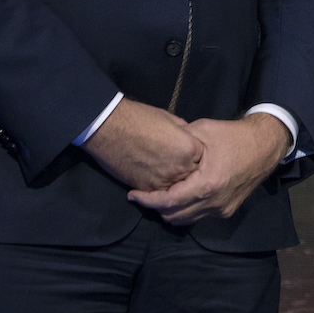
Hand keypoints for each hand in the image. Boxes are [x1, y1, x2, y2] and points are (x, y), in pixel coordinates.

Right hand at [82, 98, 202, 191]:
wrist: (110, 128)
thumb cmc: (141, 119)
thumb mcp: (172, 120)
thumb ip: (186, 134)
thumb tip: (190, 141)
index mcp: (190, 149)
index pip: (202, 159)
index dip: (195, 158)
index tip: (188, 155)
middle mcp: (181, 168)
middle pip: (192, 176)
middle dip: (187, 172)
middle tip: (175, 164)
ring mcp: (164, 181)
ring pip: (177, 188)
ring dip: (174, 183)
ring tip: (165, 172)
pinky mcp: (147, 189)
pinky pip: (160, 193)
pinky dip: (159, 189)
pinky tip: (154, 178)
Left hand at [125, 113, 288, 225]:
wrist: (265, 145)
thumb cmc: (233, 136)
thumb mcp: (202, 132)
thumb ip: (178, 144)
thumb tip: (155, 151)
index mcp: (206, 185)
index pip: (167, 202)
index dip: (146, 200)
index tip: (132, 194)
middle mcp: (214, 203)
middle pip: (173, 216)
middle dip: (155, 207)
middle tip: (143, 195)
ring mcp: (222, 210)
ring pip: (186, 220)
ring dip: (170, 211)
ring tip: (159, 196)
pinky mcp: (227, 211)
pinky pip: (199, 216)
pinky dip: (186, 210)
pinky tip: (180, 196)